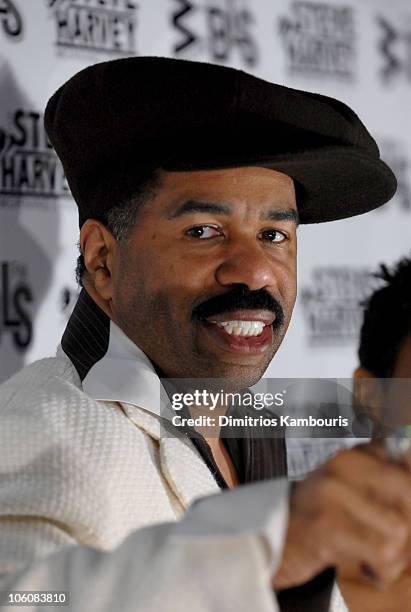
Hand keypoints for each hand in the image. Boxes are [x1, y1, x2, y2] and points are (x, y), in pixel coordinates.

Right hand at [273, 443, 410, 590]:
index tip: (400, 513)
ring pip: (398, 527)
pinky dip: (381, 571)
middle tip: (393, 541)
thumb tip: (409, 459)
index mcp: (349, 455)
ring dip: (394, 554)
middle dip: (408, 524)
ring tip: (375, 557)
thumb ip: (378, 471)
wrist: (268, 537)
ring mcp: (332, 495)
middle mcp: (341, 466)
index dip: (409, 499)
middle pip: (408, 491)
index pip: (404, 467)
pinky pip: (381, 552)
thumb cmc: (312, 515)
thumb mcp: (344, 485)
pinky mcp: (328, 527)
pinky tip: (366, 567)